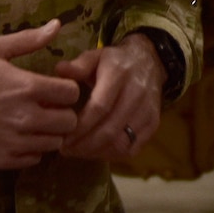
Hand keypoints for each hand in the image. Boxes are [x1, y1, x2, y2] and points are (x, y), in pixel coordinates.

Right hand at [0, 19, 79, 169]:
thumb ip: (29, 39)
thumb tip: (57, 25)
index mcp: (28, 87)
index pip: (72, 93)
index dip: (67, 90)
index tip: (56, 89)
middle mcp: (26, 117)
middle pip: (69, 121)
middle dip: (62, 113)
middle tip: (49, 108)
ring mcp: (15, 142)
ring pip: (55, 143)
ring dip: (49, 132)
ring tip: (36, 123)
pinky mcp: (3, 160)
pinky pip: (35, 159)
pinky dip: (33, 150)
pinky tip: (21, 138)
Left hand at [53, 34, 165, 160]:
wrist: (149, 62)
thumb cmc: (116, 62)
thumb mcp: (96, 56)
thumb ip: (78, 65)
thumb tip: (60, 71)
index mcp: (119, 75)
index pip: (100, 107)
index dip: (80, 127)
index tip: (62, 138)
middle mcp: (137, 93)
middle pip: (109, 130)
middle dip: (84, 145)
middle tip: (65, 150)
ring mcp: (148, 110)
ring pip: (120, 143)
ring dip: (96, 153)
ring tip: (77, 152)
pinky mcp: (153, 124)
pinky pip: (131, 149)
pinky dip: (111, 155)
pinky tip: (96, 152)